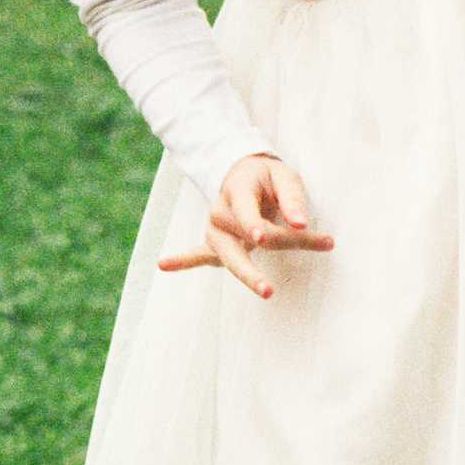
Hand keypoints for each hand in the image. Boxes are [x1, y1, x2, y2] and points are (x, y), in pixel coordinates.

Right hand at [158, 153, 332, 299]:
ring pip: (229, 255)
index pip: (244, 210)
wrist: (243, 173)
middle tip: (268, 289)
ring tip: (267, 291)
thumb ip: (293, 198)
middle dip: (250, 267)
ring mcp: (215, 228)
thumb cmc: (268, 178)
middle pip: (234, 242)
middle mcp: (220, 210)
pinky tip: (163, 264)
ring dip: (248, 274)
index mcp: (237, 189)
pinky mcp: (214, 242)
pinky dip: (183, 260)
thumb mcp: (284, 177)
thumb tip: (300, 224)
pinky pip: (197, 254)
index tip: (261, 239)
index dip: (252, 224)